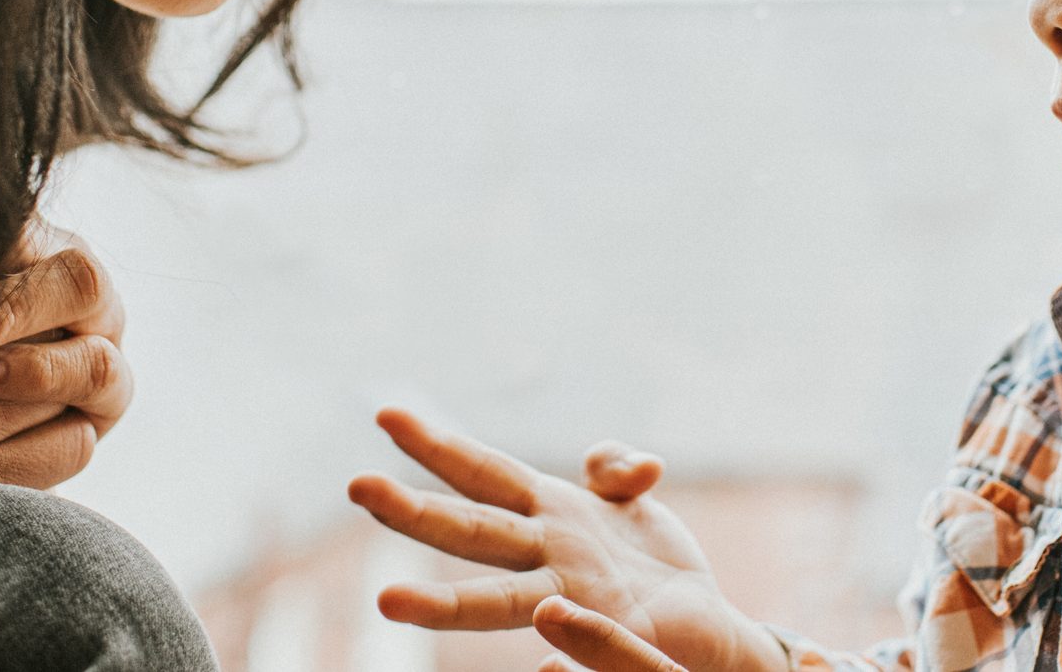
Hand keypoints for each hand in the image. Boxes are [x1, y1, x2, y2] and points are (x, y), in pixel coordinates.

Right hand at [348, 408, 786, 671]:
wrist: (705, 628)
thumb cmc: (653, 564)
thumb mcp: (631, 503)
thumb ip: (614, 472)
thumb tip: (634, 466)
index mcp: (548, 514)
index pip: (481, 473)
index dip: (437, 444)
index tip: (387, 414)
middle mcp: (546, 559)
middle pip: (470, 530)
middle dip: (412, 512)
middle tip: (356, 486)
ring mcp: (573, 603)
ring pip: (495, 604)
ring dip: (442, 605)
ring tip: (386, 601)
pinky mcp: (612, 642)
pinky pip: (589, 646)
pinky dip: (567, 640)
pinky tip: (547, 644)